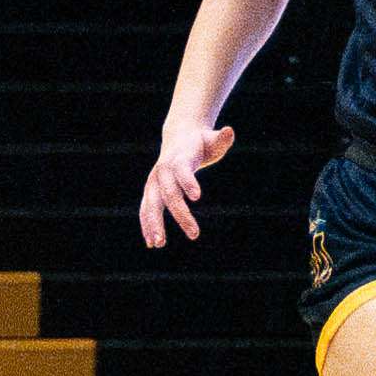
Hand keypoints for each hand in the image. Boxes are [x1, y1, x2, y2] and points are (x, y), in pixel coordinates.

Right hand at [138, 123, 231, 246]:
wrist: (178, 138)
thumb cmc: (201, 143)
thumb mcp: (213, 140)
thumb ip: (221, 139)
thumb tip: (229, 131)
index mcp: (178, 158)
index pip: (181, 171)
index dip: (188, 182)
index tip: (197, 197)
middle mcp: (162, 171)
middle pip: (168, 194)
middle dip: (179, 214)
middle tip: (194, 234)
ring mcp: (153, 182)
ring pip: (151, 204)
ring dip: (153, 224)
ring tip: (159, 244)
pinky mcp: (151, 191)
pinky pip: (146, 209)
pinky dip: (147, 225)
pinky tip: (151, 242)